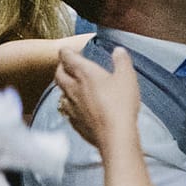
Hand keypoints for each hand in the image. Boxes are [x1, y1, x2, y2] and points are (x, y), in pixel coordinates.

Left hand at [55, 42, 140, 157]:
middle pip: (58, 74)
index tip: (69, 50)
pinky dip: (70, 104)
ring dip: (64, 86)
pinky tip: (77, 106)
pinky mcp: (75, 122)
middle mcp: (74, 88)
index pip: (66, 57)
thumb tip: (118, 50)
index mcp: (84, 73)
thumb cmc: (120, 103)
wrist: (114, 135)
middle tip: (68, 65)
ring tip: (72, 85)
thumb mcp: (127, 76)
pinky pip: (67, 109)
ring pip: (61, 92)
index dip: (66, 52)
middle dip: (61, 67)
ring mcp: (72, 107)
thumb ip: (122, 60)